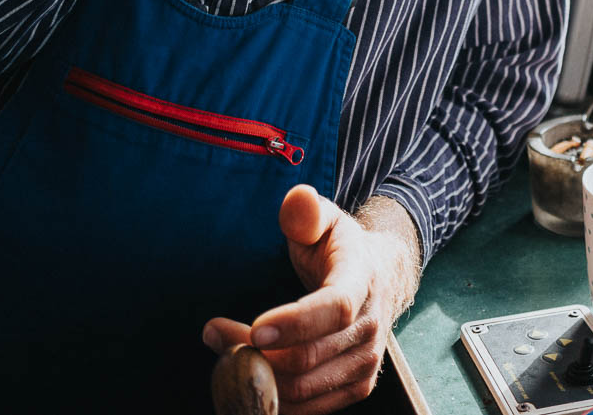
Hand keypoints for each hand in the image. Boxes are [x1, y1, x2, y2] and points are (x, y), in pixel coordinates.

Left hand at [202, 186, 416, 414]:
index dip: (294, 323)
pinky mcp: (356, 387)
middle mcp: (371, 326)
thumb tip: (296, 199)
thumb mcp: (324, 219)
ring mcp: (366, 363)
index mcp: (362, 279)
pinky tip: (250, 371)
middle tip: (213, 332)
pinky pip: (306, 408)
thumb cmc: (339, 247)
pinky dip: (271, 398)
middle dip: (251, 351)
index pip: (333, 308)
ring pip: (301, 389)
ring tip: (224, 350)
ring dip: (255, 377)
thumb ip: (305, 211)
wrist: (380, 278)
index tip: (253, 328)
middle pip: (306, 357)